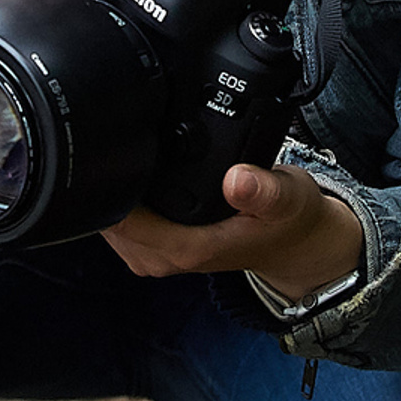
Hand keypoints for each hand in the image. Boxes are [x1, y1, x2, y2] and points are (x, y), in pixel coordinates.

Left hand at [101, 160, 363, 293]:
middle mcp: (166, 258)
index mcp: (188, 248)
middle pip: (106, 220)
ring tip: (126, 155)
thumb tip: (235, 180)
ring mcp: (159, 256)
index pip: (122, 221)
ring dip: (112, 193)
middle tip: (115, 141)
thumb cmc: (288, 218)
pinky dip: (123, 201)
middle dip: (105, 184)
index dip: (109, 186)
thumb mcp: (287, 198)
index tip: (109, 150)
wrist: (295, 243)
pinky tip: (135, 177)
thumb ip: (263, 190)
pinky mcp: (158, 249)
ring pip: (110, 223)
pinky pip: (123, 224)